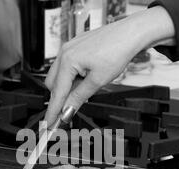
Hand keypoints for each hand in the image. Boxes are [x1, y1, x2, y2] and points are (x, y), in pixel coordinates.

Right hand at [44, 6, 175, 124]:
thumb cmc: (117, 51)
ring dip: (67, 87)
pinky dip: (72, 76)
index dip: (53, 111)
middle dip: (60, 97)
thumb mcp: (98, 81)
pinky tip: (86, 78)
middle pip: (52, 84)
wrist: (130, 34)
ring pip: (59, 75)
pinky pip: (66, 65)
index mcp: (68, 61)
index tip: (49, 123)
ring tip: (86, 88)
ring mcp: (69, 48)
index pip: (57, 93)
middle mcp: (65, 52)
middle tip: (70, 108)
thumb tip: (67, 110)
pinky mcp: (75, 46)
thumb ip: (78, 97)